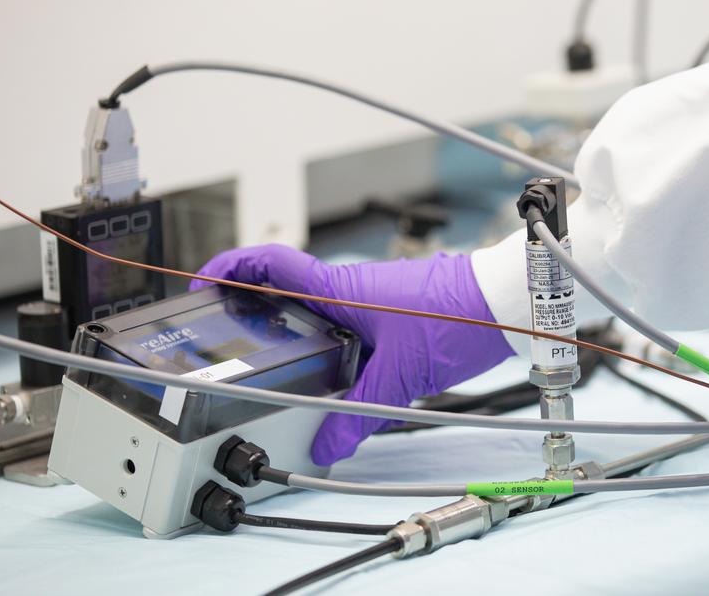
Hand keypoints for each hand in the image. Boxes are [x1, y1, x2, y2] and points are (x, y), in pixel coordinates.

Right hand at [192, 244, 512, 465]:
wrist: (506, 301)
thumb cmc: (460, 315)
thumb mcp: (402, 374)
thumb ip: (361, 413)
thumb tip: (327, 445)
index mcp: (341, 289)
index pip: (271, 263)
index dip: (230, 267)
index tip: (202, 284)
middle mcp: (350, 288)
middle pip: (286, 292)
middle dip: (254, 311)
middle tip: (228, 338)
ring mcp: (370, 299)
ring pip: (317, 313)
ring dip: (294, 333)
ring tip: (274, 367)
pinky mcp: (390, 314)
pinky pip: (346, 328)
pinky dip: (329, 347)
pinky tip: (331, 378)